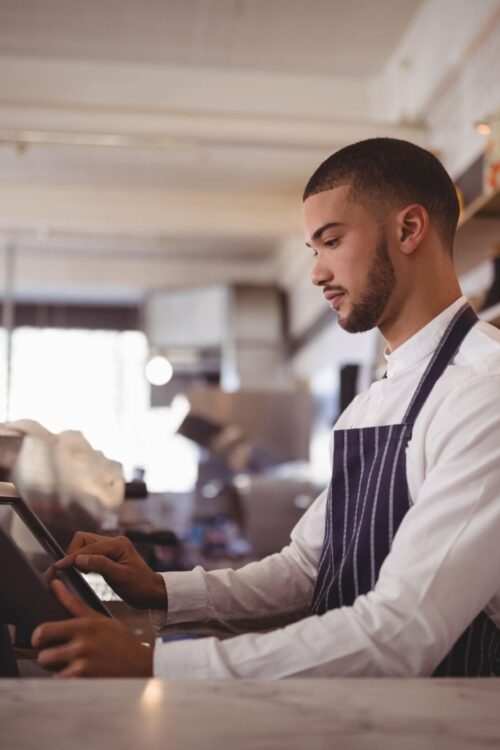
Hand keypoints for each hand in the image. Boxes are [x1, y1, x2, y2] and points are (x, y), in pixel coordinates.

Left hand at [32, 580, 152, 676]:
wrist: (140, 664)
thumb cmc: (119, 640)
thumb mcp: (99, 619)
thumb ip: (74, 604)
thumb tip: (55, 584)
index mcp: (84, 626)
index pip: (44, 631)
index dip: (37, 637)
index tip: (40, 640)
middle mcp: (82, 645)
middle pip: (43, 656)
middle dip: (48, 657)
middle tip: (57, 655)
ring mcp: (83, 665)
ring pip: (51, 672)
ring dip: (57, 671)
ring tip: (70, 666)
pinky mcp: (86, 682)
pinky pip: (62, 684)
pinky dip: (66, 682)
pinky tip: (78, 677)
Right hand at [55, 532, 166, 609]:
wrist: (151, 592)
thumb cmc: (140, 586)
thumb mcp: (120, 577)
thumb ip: (100, 565)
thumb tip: (78, 559)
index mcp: (118, 544)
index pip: (88, 547)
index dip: (72, 557)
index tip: (58, 567)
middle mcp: (114, 542)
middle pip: (84, 539)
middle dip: (73, 552)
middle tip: (70, 570)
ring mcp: (111, 547)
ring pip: (85, 544)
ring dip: (77, 555)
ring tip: (77, 571)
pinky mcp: (109, 555)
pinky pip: (90, 552)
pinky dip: (83, 559)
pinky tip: (84, 571)